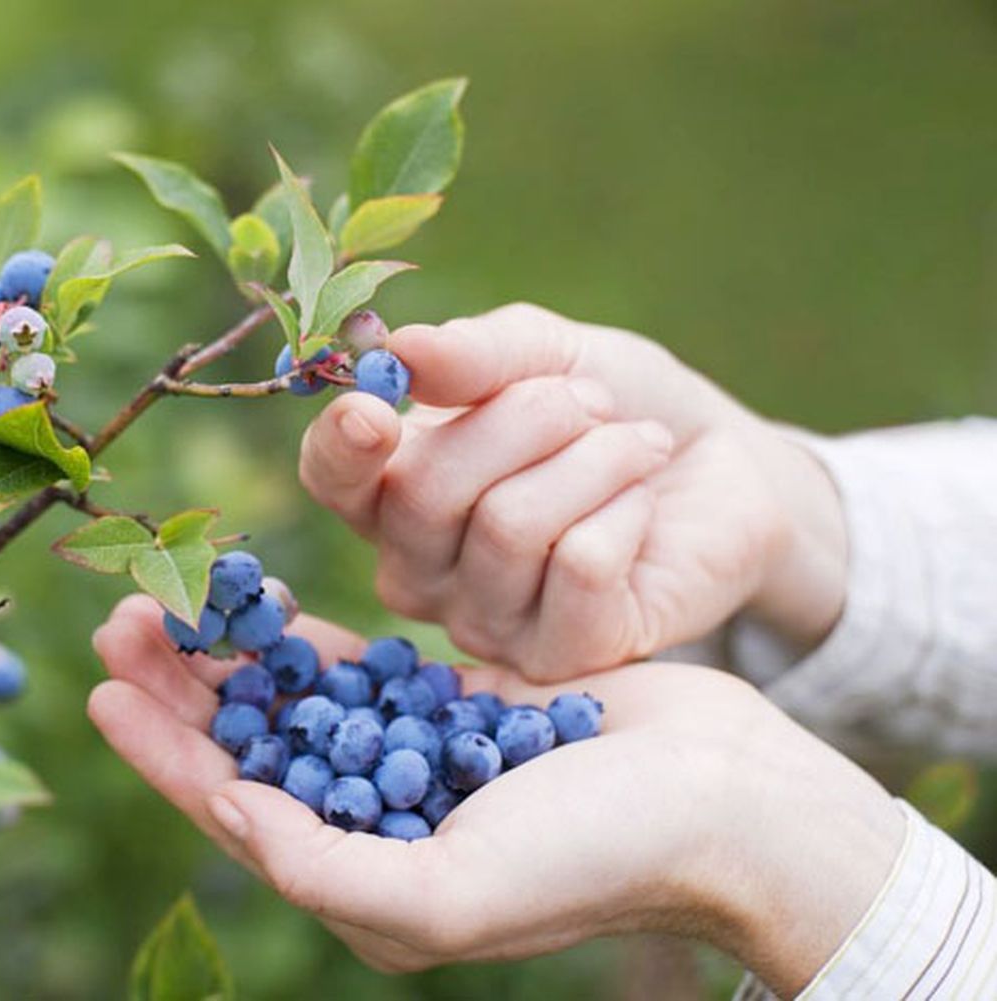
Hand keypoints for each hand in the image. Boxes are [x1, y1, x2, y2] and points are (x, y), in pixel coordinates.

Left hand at [88, 596, 902, 995]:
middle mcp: (378, 824)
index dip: (162, 753)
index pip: (234, 813)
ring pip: (294, 701)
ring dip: (231, 654)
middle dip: (182, 689)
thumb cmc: (595, 858)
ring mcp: (413, 761)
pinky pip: (359, 667)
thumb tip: (230, 813)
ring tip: (170, 598)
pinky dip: (306, 637)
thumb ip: (326, 867)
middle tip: (121, 620)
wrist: (722, 799)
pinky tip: (261, 602)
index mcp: (366, 884)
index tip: (101, 690)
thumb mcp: (449, 891)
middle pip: (252, 748)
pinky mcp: (453, 705)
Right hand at [299, 303, 847, 679]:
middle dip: (524, 419)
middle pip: (426, 494)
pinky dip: (626, 509)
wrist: (721, 466)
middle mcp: (420, 569)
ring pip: (509, 527)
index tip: (375, 409)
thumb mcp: (547, 353)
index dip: (341, 448)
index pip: (331, 480)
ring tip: (635, 445)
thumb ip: (475, 355)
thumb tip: (402, 351)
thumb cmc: (612, 406)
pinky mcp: (562, 656)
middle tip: (590, 402)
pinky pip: (580, 568)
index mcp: (392, 489)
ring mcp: (485, 623)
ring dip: (593, 458)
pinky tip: (642, 508)